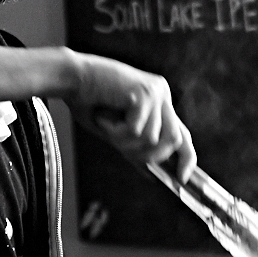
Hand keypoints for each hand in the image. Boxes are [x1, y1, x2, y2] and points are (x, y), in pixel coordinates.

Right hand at [65, 52, 195, 178]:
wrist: (70, 77)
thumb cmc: (88, 102)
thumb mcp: (116, 132)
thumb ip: (136, 148)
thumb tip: (153, 175)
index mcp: (159, 101)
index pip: (183, 134)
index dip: (187, 158)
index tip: (181, 179)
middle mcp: (162, 94)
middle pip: (175, 139)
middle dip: (150, 155)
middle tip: (121, 150)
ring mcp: (155, 92)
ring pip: (153, 139)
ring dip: (125, 142)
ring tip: (106, 128)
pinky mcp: (144, 93)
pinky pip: (137, 131)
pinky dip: (116, 132)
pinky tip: (102, 118)